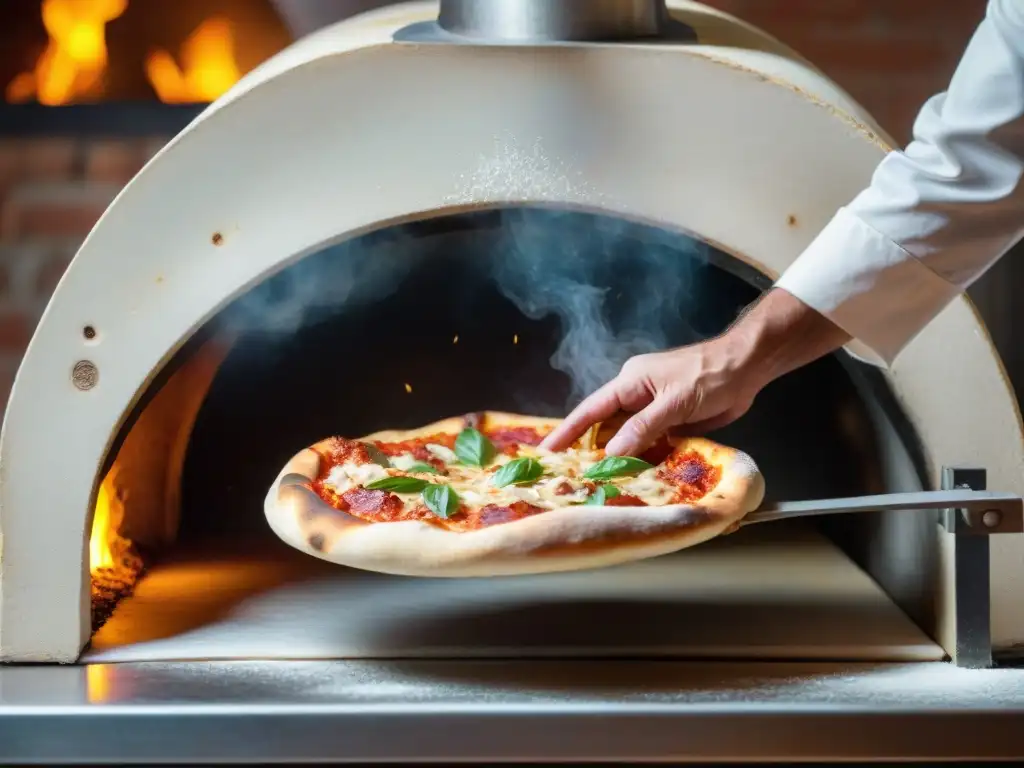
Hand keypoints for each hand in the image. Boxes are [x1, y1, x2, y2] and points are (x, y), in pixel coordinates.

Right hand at [540, 288, 850, 455]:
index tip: (547, 449)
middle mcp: (637, 396)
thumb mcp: (675, 402)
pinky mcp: (670, 421)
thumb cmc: (710, 375)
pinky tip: (635, 478)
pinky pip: (649, 442)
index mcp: (630, 382)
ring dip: (618, 458)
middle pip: (607, 426)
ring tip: (597, 483)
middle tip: (569, 475)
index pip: (592, 410)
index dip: (568, 430)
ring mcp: (653, 409)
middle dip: (589, 449)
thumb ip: (643, 427)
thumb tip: (611, 451)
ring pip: (628, 437)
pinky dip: (642, 458)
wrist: (747, 368)